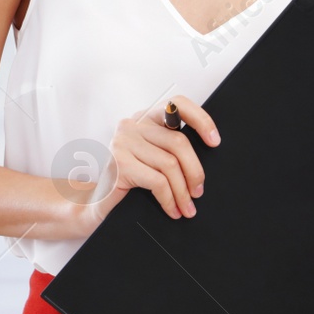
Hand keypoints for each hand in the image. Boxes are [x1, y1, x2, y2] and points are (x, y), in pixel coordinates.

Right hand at [80, 95, 218, 229]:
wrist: (98, 205)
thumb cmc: (131, 181)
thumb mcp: (153, 159)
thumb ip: (171, 149)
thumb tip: (206, 155)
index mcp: (144, 118)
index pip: (177, 104)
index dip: (200, 119)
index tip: (215, 141)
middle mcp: (132, 124)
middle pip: (178, 141)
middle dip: (194, 171)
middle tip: (198, 192)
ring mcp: (123, 142)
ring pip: (170, 164)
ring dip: (183, 191)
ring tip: (187, 207)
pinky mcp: (120, 163)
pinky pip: (157, 181)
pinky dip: (170, 199)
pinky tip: (172, 210)